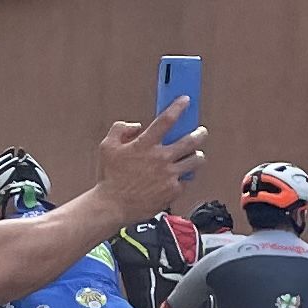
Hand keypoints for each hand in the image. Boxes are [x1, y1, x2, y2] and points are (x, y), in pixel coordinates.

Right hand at [94, 115, 200, 229]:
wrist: (112, 206)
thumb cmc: (110, 178)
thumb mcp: (106, 147)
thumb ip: (120, 129)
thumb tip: (136, 126)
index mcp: (144, 145)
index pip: (166, 120)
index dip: (178, 107)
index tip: (185, 101)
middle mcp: (160, 159)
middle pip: (190, 140)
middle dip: (199, 133)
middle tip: (201, 132)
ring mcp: (169, 175)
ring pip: (195, 161)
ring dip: (197, 155)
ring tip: (196, 155)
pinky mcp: (173, 191)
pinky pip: (187, 179)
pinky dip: (187, 175)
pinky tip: (184, 174)